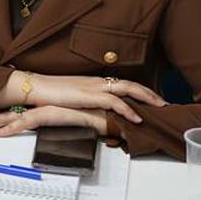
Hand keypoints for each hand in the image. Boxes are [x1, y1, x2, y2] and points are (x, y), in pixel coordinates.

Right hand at [0, 72, 164, 126]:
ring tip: (159, 108)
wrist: (36, 88)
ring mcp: (95, 87)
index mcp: (95, 82)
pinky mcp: (89, 95)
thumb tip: (98, 114)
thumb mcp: (73, 97)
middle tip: (164, 103)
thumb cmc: (51, 94)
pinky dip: (129, 110)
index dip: (140, 90)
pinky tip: (137, 118)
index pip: (123, 84)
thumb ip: (88, 102)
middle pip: (131, 83)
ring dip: (146, 98)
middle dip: (150, 93)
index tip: (152, 99)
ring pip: (128, 88)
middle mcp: (98, 81)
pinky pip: (115, 102)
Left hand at [0, 105, 109, 136]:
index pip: (15, 111)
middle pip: (8, 112)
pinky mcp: (50, 114)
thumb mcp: (67, 122)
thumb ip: (55, 125)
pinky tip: (0, 134)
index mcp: (42, 107)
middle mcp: (40, 106)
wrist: (107, 112)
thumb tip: (45, 131)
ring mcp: (43, 109)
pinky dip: (11, 128)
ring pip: (12, 116)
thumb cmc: (90, 116)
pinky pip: (26, 123)